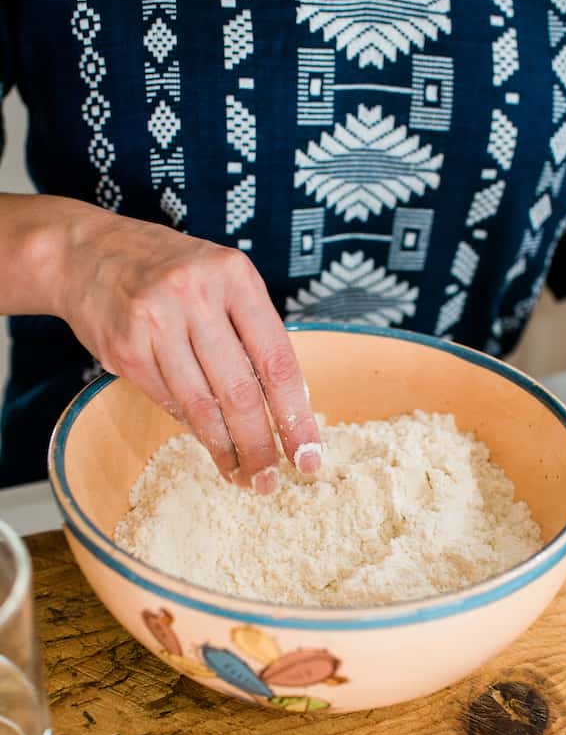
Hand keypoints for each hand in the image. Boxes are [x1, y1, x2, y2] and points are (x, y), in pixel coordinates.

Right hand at [48, 200, 320, 491]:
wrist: (88, 252)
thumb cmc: (170, 271)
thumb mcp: (222, 280)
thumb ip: (252, 331)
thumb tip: (288, 406)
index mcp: (235, 276)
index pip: (277, 361)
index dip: (297, 416)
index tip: (308, 456)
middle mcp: (196, 295)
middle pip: (240, 392)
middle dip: (261, 446)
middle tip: (271, 482)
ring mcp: (156, 320)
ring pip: (201, 406)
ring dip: (226, 450)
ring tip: (243, 477)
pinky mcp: (125, 347)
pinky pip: (168, 401)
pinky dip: (192, 428)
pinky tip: (209, 444)